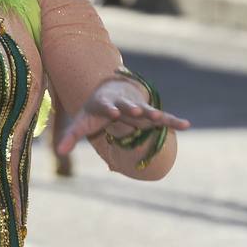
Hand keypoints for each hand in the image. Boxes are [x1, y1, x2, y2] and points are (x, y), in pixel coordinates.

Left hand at [56, 78, 189, 157]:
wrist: (110, 92)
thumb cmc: (94, 112)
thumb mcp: (81, 123)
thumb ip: (71, 137)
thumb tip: (58, 153)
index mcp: (105, 104)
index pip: (106, 106)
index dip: (109, 109)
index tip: (113, 112)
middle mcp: (123, 104)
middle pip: (128, 105)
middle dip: (132, 108)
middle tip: (137, 111)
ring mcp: (138, 108)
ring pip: (147, 110)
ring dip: (153, 114)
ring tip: (159, 118)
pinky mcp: (149, 113)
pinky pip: (163, 117)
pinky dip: (173, 120)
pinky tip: (187, 124)